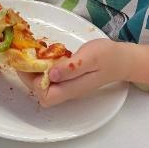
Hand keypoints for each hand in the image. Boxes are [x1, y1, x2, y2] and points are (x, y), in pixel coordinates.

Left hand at [18, 38, 133, 106]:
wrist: (122, 59)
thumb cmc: (107, 57)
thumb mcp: (90, 58)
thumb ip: (71, 67)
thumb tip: (51, 74)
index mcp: (72, 88)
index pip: (45, 94)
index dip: (32, 80)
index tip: (28, 61)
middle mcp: (67, 90)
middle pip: (40, 92)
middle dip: (28, 75)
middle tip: (26, 55)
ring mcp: (67, 85)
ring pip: (43, 84)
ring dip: (33, 70)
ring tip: (32, 53)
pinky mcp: (67, 78)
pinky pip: (49, 77)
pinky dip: (41, 66)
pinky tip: (42, 54)